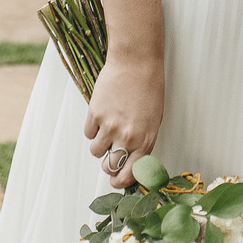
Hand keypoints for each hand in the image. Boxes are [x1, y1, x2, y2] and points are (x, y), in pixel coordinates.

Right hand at [84, 53, 163, 186]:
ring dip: (100, 144)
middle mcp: (127, 137)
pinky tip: (102, 114)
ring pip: (96, 151)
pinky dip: (93, 128)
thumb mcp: (153, 119)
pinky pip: (88, 133)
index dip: (121, 181)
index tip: (116, 181)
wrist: (136, 62)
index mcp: (145, 140)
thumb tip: (130, 162)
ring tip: (107, 127)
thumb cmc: (149, 88)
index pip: (130, 174)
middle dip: (108, 165)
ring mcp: (110, 126)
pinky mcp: (95, 113)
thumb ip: (142, 142)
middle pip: (109, 167)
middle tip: (109, 156)